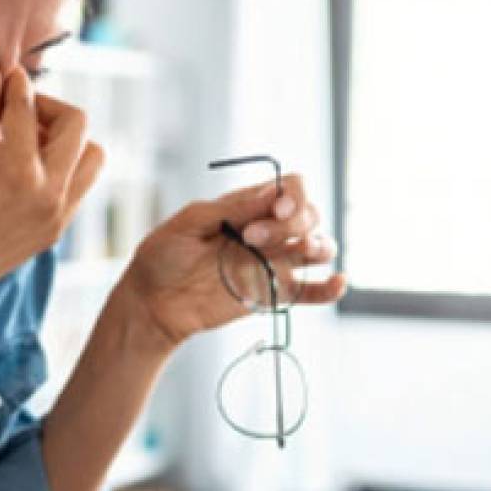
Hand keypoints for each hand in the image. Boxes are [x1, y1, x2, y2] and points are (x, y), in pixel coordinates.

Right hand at [0, 63, 105, 316]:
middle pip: (77, 125)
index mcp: (19, 172)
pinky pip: (79, 185)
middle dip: (47, 107)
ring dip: (66, 139)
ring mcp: (58, 216)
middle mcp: (50, 195)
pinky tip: (24, 168)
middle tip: (14, 111)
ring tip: (26, 141)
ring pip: (91, 156)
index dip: (13, 84)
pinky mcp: (56, 231)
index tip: (4, 75)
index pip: (28, 108)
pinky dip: (63, 167)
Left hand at [114, 174, 345, 350]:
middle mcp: (268, 231)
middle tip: (252, 237)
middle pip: (309, 215)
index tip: (275, 209)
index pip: (291, 189)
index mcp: (248, 206)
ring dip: (318, 244)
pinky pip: (312, 291)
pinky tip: (337, 282)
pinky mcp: (274, 294)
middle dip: (292, 222)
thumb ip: (231, 208)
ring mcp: (273, 262)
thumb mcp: (189, 223)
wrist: (153, 301)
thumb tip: (271, 193)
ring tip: (301, 251)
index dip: (293, 196)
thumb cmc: (164, 256)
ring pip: (318, 247)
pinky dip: (330, 287)